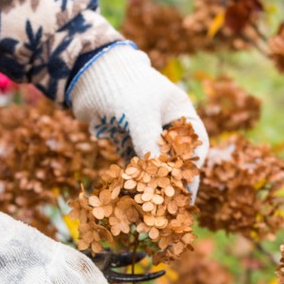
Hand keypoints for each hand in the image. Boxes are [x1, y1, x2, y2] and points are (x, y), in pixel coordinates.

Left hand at [68, 44, 209, 198]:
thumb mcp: (140, 115)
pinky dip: (133, 180)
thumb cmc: (122, 86)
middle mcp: (166, 124)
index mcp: (181, 112)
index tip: (186, 195)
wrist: (88, 74)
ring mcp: (146, 132)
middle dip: (171, 184)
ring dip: (151, 185)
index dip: (192, 172)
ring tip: (149, 210)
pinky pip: (134, 164)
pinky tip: (131, 198)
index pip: (195, 147)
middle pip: (175, 159)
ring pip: (154, 164)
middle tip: (168, 210)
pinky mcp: (126, 140)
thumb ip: (151, 145)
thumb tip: (159, 179)